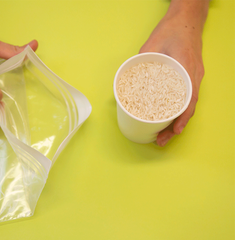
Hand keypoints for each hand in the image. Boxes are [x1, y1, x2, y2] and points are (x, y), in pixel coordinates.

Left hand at [140, 0, 208, 145]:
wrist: (187, 18)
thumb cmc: (172, 30)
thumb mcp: (151, 45)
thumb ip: (139, 62)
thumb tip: (124, 79)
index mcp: (188, 70)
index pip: (189, 99)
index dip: (182, 118)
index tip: (173, 131)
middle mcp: (194, 77)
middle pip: (188, 108)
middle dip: (175, 127)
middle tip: (160, 140)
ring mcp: (194, 78)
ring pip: (187, 105)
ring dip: (176, 122)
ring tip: (162, 135)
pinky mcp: (190, 77)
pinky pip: (185, 98)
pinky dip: (177, 111)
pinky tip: (168, 119)